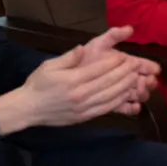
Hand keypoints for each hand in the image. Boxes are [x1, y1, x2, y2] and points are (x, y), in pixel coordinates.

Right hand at [2, 26, 158, 130]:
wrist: (29, 108)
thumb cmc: (38, 84)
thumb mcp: (49, 66)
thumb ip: (68, 58)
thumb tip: (82, 48)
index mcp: (72, 80)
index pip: (99, 69)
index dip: (115, 63)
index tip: (125, 56)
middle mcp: (80, 94)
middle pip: (109, 82)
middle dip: (125, 73)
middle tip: (137, 64)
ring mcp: (84, 107)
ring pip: (111, 96)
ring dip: (126, 87)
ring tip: (137, 78)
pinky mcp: (85, 116)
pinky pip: (106, 108)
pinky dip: (119, 101)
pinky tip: (127, 95)